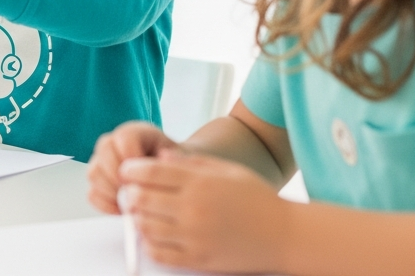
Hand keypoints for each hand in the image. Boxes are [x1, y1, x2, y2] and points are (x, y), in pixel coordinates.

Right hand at [87, 121, 179, 212]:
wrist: (172, 177)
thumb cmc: (176, 167)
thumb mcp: (181, 159)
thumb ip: (174, 159)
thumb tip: (163, 158)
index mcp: (135, 132)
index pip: (124, 138)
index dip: (132, 158)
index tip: (145, 177)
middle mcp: (114, 143)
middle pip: (104, 152)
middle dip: (118, 177)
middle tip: (135, 193)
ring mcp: (102, 162)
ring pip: (94, 173)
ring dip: (110, 192)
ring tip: (130, 204)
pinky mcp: (99, 182)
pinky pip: (92, 193)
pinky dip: (105, 205)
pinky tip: (122, 210)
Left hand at [119, 152, 290, 273]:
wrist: (286, 235)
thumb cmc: (257, 198)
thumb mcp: (227, 170)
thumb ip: (191, 162)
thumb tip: (159, 156)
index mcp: (199, 182)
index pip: (147, 172)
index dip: (130, 170)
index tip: (128, 172)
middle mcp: (193, 208)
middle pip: (140, 199)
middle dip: (129, 194)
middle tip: (131, 193)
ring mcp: (194, 236)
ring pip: (144, 227)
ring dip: (138, 219)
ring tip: (144, 214)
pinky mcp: (198, 258)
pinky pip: (159, 252)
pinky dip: (150, 243)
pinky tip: (157, 235)